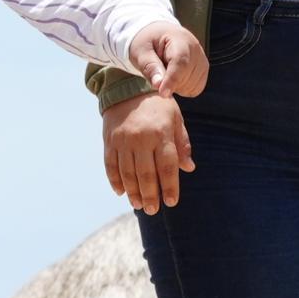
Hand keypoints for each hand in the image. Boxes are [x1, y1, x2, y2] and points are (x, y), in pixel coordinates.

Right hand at [103, 92, 192, 212]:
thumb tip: (189, 168)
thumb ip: (182, 144)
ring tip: (139, 205)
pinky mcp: (110, 141)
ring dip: (133, 192)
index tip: (171, 202)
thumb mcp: (176, 119)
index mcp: (162, 133)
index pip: (167, 166)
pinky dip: (115, 180)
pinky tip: (121, 192)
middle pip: (146, 174)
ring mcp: (123, 140)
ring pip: (127, 173)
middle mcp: (141, 139)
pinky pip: (111, 165)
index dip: (169, 186)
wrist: (128, 87)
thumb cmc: (158, 106)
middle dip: (150, 195)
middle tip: (153, 210)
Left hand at [125, 20, 208, 98]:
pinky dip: (184, 89)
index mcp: (179, 38)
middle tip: (156, 75)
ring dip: (176, 87)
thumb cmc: (148, 43)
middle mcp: (195, 48)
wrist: (159, 36)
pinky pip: (196, 89)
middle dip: (170, 84)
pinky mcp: (203, 69)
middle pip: (187, 76)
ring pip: (192, 85)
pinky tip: (173, 80)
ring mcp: (202, 59)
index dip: (172, 80)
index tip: (162, 93)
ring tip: (164, 74)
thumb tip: (158, 84)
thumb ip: (149, 67)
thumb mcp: (141, 52)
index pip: (180, 62)